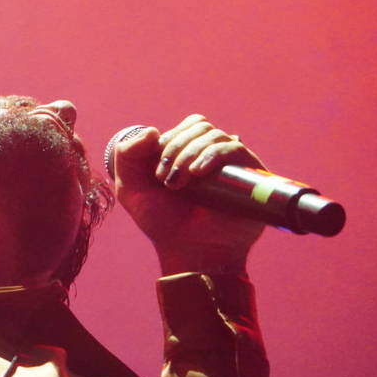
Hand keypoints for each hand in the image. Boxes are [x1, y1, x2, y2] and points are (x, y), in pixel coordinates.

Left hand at [111, 115, 266, 274]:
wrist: (190, 251)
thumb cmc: (162, 222)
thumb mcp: (130, 189)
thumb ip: (126, 156)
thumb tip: (152, 130)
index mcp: (189, 153)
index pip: (186, 126)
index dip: (168, 139)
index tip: (156, 170)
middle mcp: (213, 156)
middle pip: (200, 125)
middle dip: (176, 147)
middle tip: (164, 178)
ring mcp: (232, 165)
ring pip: (214, 135)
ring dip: (189, 153)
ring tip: (179, 182)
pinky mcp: (249, 176)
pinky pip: (234, 148)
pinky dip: (211, 154)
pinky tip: (198, 173)